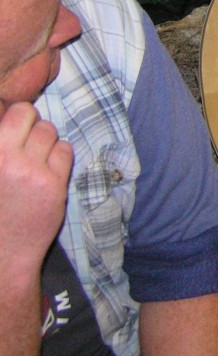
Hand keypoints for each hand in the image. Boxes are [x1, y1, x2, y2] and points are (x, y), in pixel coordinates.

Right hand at [0, 102, 73, 280]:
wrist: (2, 252)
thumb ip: (2, 145)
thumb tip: (9, 113)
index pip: (14, 111)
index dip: (18, 117)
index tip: (17, 128)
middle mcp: (5, 159)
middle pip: (31, 115)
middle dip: (31, 125)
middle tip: (27, 143)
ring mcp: (30, 170)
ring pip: (49, 131)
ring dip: (45, 141)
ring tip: (35, 160)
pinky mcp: (52, 183)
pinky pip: (65, 150)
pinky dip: (59, 156)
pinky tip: (48, 171)